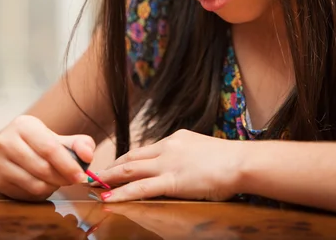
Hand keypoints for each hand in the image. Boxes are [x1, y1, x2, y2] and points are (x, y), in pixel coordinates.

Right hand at [0, 115, 95, 200]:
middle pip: (43, 167)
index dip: (68, 164)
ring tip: (59, 180)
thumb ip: (79, 144)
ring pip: (35, 183)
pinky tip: (45, 184)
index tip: (81, 175)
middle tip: (74, 180)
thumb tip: (88, 156)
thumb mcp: (58, 138)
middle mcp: (6, 141)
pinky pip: (27, 193)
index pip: (49, 148)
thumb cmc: (38, 144)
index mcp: (23, 125)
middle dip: (63, 177)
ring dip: (53, 186)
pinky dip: (42, 192)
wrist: (7, 151)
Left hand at [95, 129, 242, 201]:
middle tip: (93, 175)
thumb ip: (187, 155)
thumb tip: (182, 166)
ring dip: (109, 178)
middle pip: (132, 157)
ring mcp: (169, 163)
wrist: (242, 161)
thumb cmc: (230, 160)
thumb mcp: (203, 150)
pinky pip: (142, 188)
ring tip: (92, 185)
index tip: (113, 166)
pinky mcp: (173, 180)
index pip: (144, 150)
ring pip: (131, 170)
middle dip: (111, 167)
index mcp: (176, 139)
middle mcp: (168, 147)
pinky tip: (110, 197)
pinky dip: (123, 192)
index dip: (126, 159)